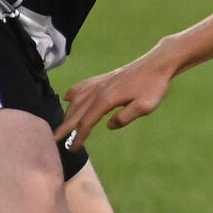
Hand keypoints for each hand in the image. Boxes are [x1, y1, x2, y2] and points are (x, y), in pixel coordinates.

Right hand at [54, 55, 173, 150]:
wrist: (158, 63)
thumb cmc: (154, 86)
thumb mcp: (145, 106)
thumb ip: (125, 117)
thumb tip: (108, 126)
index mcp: (106, 99)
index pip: (87, 122)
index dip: (78, 136)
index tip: (71, 148)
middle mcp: (98, 90)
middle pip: (77, 111)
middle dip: (65, 126)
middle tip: (54, 140)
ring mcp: (100, 82)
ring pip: (77, 99)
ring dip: (68, 112)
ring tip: (63, 125)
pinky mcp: (104, 78)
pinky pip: (83, 86)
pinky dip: (73, 93)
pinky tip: (68, 97)